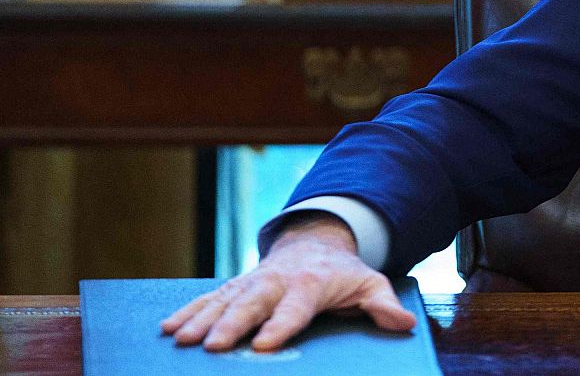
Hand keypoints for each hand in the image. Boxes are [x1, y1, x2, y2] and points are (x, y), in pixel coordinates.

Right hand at [160, 213, 415, 351]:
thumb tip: (405, 323)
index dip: (281, 325)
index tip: (264, 344)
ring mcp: (254, 282)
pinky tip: (168, 328)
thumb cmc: (344, 272)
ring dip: (201, 319)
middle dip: (232, 324)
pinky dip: (188, 311)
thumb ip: (383, 304)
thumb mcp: (371, 283)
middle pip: (253, 303)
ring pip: (225, 300)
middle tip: (211, 346)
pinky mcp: (237, 285)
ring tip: (180, 340)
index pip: (296, 307)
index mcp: (311, 283)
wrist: (317, 241)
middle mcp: (277, 281)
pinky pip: (210, 298)